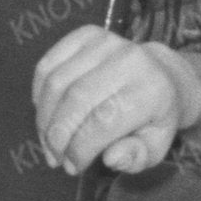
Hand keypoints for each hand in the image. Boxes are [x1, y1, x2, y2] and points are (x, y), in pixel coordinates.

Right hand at [30, 26, 200, 177]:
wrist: (161, 75)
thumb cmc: (154, 117)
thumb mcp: (155, 146)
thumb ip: (135, 157)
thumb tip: (112, 158)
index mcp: (152, 90)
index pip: (103, 121)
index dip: (80, 149)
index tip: (73, 166)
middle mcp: (130, 59)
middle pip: (76, 100)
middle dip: (58, 136)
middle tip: (56, 158)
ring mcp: (106, 42)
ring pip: (57, 83)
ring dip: (45, 120)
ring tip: (49, 142)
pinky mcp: (86, 34)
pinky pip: (48, 65)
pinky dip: (39, 94)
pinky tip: (46, 115)